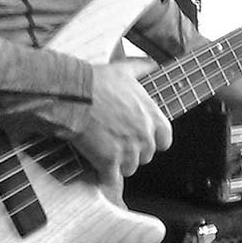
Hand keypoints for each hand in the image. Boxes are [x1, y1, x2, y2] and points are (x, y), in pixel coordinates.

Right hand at [70, 58, 172, 185]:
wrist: (76, 96)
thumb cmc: (98, 82)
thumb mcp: (125, 69)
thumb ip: (143, 68)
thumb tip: (153, 63)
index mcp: (151, 115)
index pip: (165, 139)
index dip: (154, 139)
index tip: (142, 137)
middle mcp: (144, 135)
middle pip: (146, 155)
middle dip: (133, 151)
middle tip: (117, 140)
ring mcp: (128, 150)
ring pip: (129, 168)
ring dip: (118, 163)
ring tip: (105, 149)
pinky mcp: (109, 162)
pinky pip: (112, 179)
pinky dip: (105, 177)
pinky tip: (98, 169)